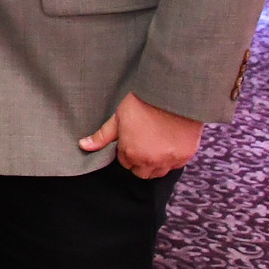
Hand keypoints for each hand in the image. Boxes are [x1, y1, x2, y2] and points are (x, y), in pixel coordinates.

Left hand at [78, 92, 202, 178]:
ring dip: (155, 164)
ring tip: (154, 144)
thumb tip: (83, 146)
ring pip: (159, 172)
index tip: (130, 140)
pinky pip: (175, 166)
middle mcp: (151, 162)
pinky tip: (168, 144)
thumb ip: (102, 136)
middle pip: (141, 172)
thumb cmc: (142, 104)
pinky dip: (171, 159)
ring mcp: (170, 160)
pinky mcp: (185, 156)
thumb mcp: (117, 118)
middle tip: (142, 143)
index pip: (125, 163)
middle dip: (139, 162)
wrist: (171, 95)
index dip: (126, 151)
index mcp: (131, 154)